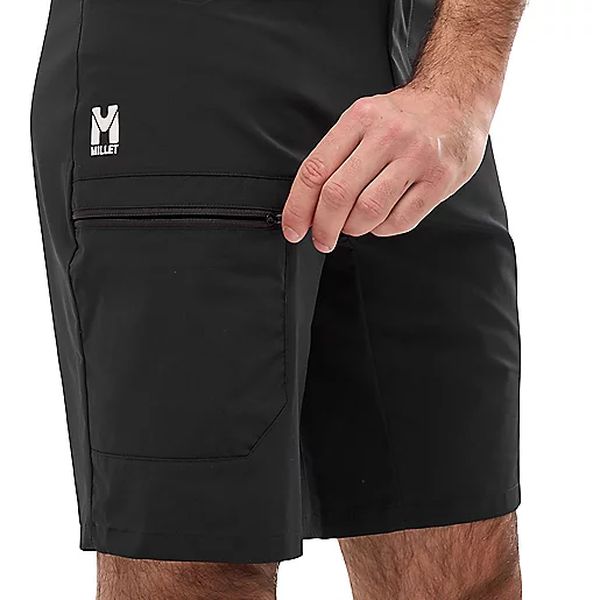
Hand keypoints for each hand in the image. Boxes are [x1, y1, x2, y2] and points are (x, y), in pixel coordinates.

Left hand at [281, 87, 491, 251]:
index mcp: (360, 118)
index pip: (315, 170)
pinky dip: (382, 229)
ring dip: (353, 229)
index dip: (297, 207)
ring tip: (354, 225)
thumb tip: (309, 204)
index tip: (293, 228)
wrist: (457, 97)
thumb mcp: (364, 118)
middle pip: (338, 195)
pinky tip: (381, 219)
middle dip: (323, 227)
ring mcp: (416, 158)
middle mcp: (387, 136)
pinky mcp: (439, 180)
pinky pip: (400, 221)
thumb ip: (338, 155)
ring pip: (368, 212)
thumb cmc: (405, 116)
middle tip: (322, 239)